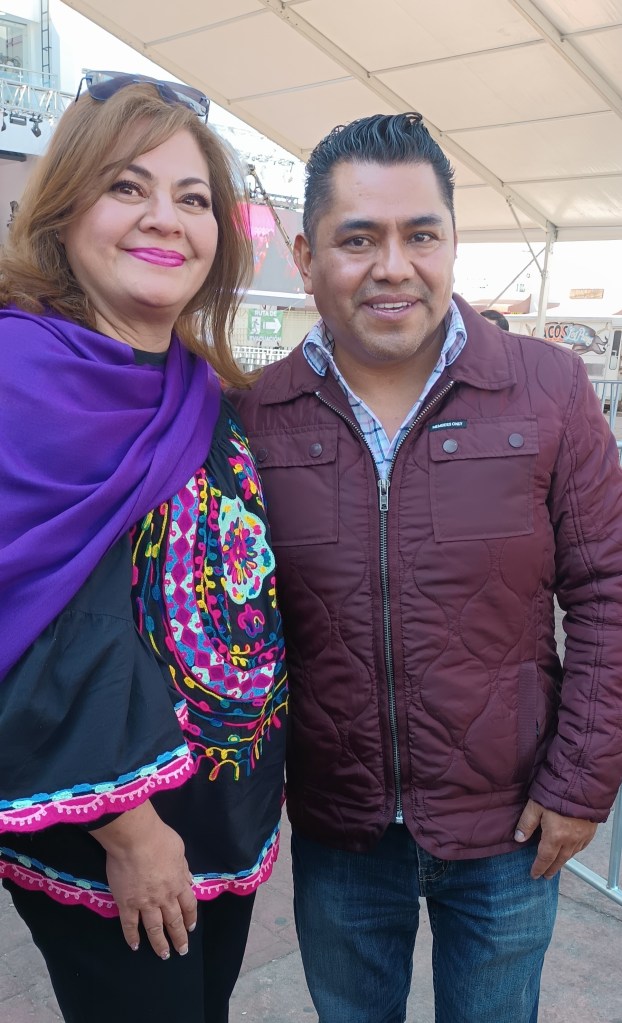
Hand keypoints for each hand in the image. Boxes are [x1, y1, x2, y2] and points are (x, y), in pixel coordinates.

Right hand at [91, 801, 196, 957]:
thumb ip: (183, 867)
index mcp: (178, 883)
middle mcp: (164, 897)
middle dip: (179, 937)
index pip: (188, 906)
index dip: (190, 918)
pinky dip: (132, 937)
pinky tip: (135, 946)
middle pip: (174, 921)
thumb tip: (188, 880)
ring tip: (163, 955)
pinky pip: (129, 925)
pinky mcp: (127, 904)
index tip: (191, 928)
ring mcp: (145, 903)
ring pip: (154, 928)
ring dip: (160, 943)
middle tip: (182, 951)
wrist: (136, 839)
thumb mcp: (179, 850)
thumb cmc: (159, 839)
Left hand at [514, 798, 596, 879]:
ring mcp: (582, 836)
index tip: (534, 875)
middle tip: (546, 875)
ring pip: (571, 854)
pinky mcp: (590, 830)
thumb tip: (519, 838)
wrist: (582, 784)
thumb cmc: (557, 792)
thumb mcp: (535, 805)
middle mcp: (570, 840)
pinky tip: (570, 850)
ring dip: (562, 861)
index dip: (539, 867)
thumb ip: (526, 823)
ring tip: (556, 864)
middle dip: (551, 869)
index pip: (545, 858)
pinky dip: (574, 851)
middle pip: (559, 860)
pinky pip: (581, 847)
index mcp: (555, 836)